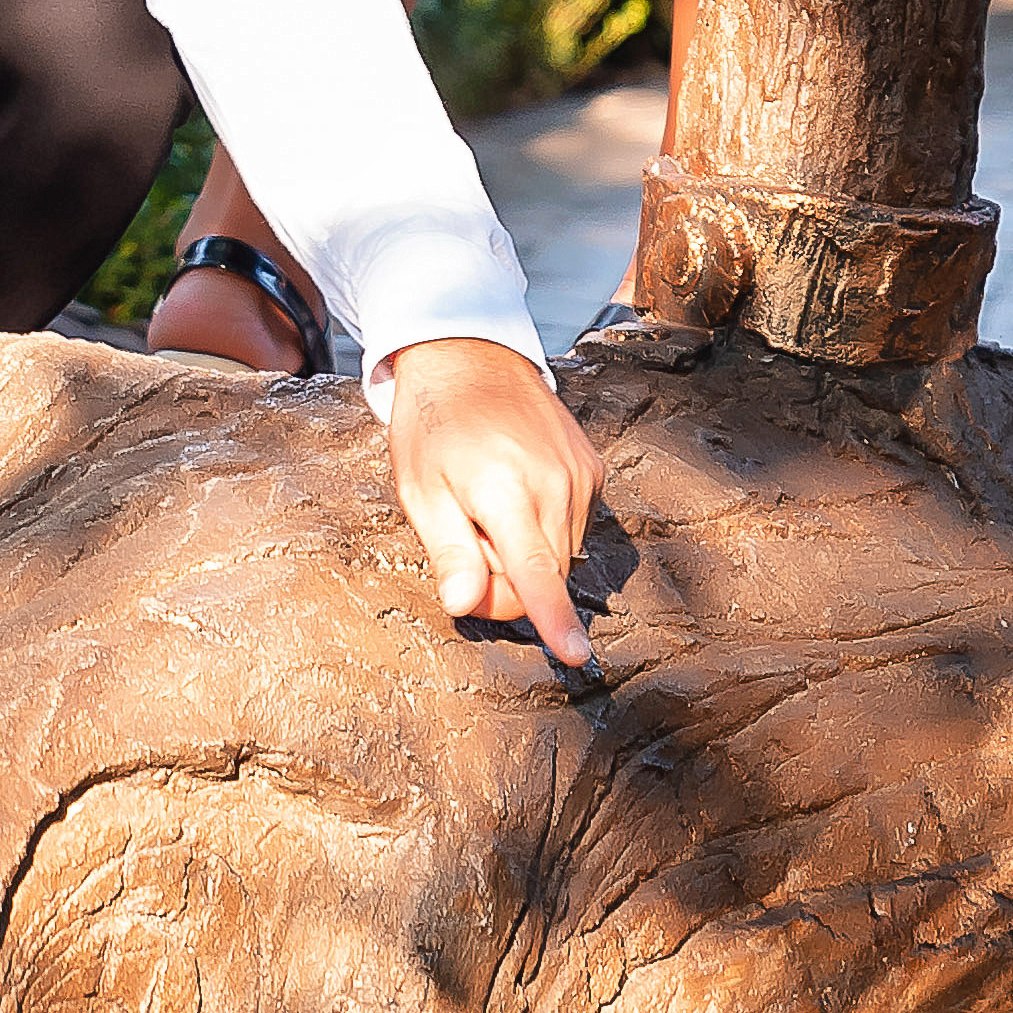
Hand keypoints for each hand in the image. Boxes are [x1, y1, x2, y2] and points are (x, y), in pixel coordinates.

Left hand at [385, 338, 605, 670]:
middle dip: (504, 580)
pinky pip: (573, 526)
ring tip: (488, 506)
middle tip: (465, 537)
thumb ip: (449, 551)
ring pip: (559, 554)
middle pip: (543, 575)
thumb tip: (465, 605)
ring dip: (524, 552)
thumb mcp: (420, 489)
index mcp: (505, 489)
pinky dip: (543, 527)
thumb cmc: (435, 426)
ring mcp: (581, 475)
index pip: (536, 571)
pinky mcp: (593, 469)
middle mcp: (555, 483)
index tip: (577, 655)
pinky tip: (515, 494)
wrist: (471, 358)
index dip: (554, 619)